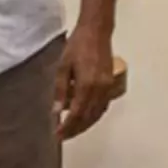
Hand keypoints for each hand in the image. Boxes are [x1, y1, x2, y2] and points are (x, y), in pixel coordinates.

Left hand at [54, 25, 113, 140]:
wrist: (97, 31)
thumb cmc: (77, 45)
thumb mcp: (63, 66)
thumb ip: (60, 89)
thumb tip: (56, 111)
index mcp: (86, 85)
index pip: (76, 114)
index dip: (67, 126)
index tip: (57, 134)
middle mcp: (99, 90)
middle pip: (88, 117)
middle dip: (75, 129)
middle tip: (62, 136)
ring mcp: (107, 88)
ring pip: (97, 114)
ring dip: (85, 125)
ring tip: (72, 130)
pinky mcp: (110, 84)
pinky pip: (103, 106)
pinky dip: (94, 115)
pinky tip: (86, 118)